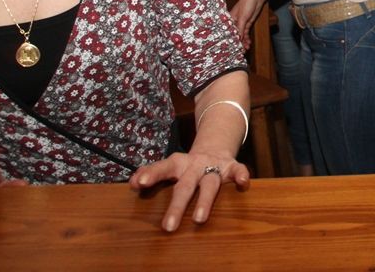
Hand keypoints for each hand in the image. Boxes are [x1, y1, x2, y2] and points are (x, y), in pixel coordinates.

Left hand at [130, 150, 248, 231]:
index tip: (138, 184)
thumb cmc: (187, 165)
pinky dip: (241, 176)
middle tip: (168, 226)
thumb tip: (131, 184)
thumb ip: (152, 173)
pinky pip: (238, 170)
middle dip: (177, 205)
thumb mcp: (171, 166)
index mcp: (178, 164)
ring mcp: (214, 166)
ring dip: (204, 200)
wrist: (215, 147)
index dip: (151, 174)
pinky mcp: (231, 167)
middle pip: (185, 185)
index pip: (163, 168)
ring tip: (199, 219)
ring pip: (210, 184)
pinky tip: (243, 183)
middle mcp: (195, 165)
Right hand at [228, 0, 266, 50]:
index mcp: (229, 19)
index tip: (230, 48)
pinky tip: (248, 43)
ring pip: (241, 35)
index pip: (227, 32)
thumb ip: (240, 29)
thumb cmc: (247, 3)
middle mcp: (234, 22)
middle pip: (234, 34)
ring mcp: (241, 23)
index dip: (229, 40)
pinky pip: (246, 33)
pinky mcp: (247, 23)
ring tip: (245, 48)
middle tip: (239, 51)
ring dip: (243, 42)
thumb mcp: (243, 17)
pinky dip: (247, 38)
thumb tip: (237, 39)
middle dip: (237, 42)